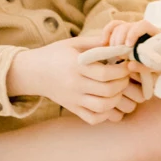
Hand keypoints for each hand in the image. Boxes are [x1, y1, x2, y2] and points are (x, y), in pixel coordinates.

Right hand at [7, 37, 137, 125]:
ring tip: (119, 89)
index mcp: (76, 66)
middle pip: (107, 91)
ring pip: (102, 107)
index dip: (121, 71)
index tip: (127, 65)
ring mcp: (73, 99)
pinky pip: (93, 118)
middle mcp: (75, 85)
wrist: (33, 72)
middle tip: (126, 76)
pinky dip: (106, 114)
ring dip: (117, 99)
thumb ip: (95, 42)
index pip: (105, 73)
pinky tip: (109, 103)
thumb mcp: (73, 43)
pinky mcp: (73, 109)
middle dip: (123, 84)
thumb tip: (118, 42)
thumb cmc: (55, 54)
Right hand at [101, 17, 160, 67]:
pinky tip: (103, 43)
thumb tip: (129, 66)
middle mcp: (140, 27)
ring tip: (116, 56)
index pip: (142, 25)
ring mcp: (130, 28)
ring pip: (118, 27)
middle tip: (121, 57)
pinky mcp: (123, 33)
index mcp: (152, 31)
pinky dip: (106, 33)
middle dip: (120, 40)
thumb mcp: (157, 66)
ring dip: (113, 40)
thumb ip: (145, 66)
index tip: (129, 46)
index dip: (133, 33)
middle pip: (126, 26)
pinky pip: (112, 27)